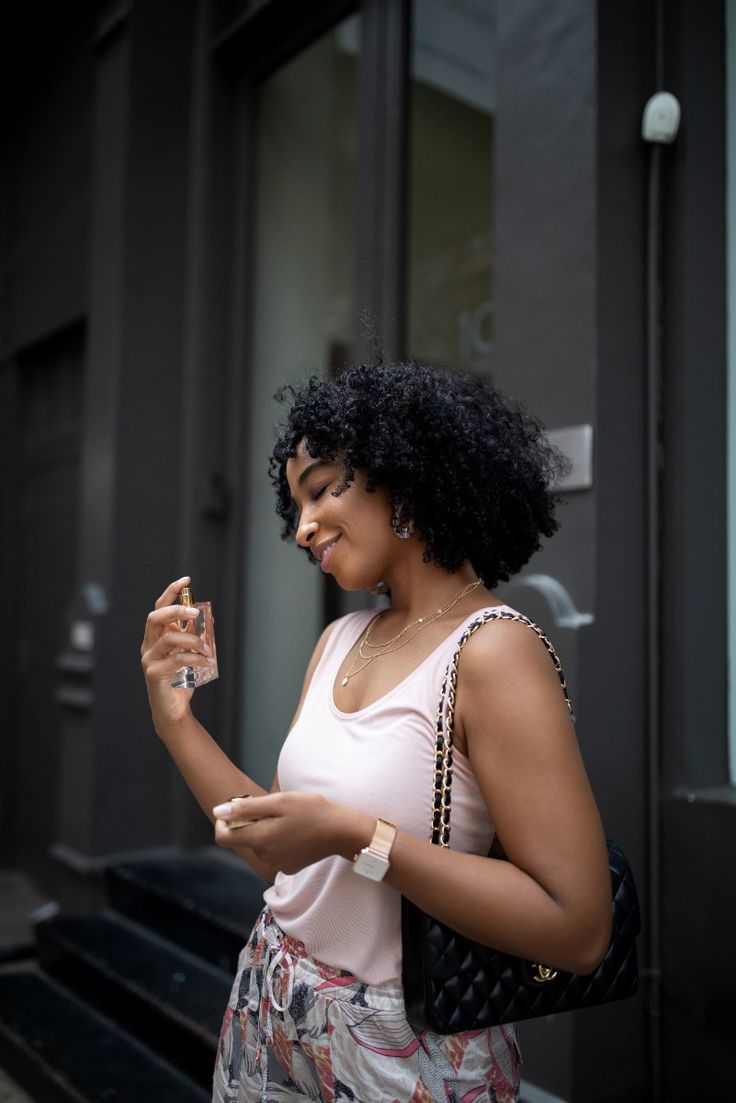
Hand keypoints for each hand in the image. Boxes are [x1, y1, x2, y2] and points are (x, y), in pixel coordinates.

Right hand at [140, 576, 215, 729]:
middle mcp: (148, 646)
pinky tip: (207, 662)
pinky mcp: (155, 674)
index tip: (186, 580)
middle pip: (155, 618)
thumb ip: (192, 638)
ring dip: (192, 640)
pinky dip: (195, 658)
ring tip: (207, 649)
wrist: (173, 711)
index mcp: (155, 637)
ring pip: (169, 638)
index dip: (170, 592)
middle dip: (176, 610)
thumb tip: (208, 619)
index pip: (158, 608)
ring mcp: (149, 660)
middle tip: (195, 613)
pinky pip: (177, 659)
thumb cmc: (180, 681)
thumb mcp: (188, 655)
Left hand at [212, 792, 372, 875]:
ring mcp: (277, 864)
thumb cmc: (311, 811)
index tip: (236, 809)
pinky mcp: (289, 867)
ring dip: (266, 829)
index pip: (222, 837)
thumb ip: (246, 808)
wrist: (341, 831)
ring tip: (288, 817)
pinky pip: (273, 852)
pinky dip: (278, 840)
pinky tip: (296, 830)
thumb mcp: (278, 802)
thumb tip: (217, 811)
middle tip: (273, 806)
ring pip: (259, 843)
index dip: (223, 821)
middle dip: (251, 821)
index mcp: (258, 838)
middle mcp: (264, 856)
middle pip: (244, 838)